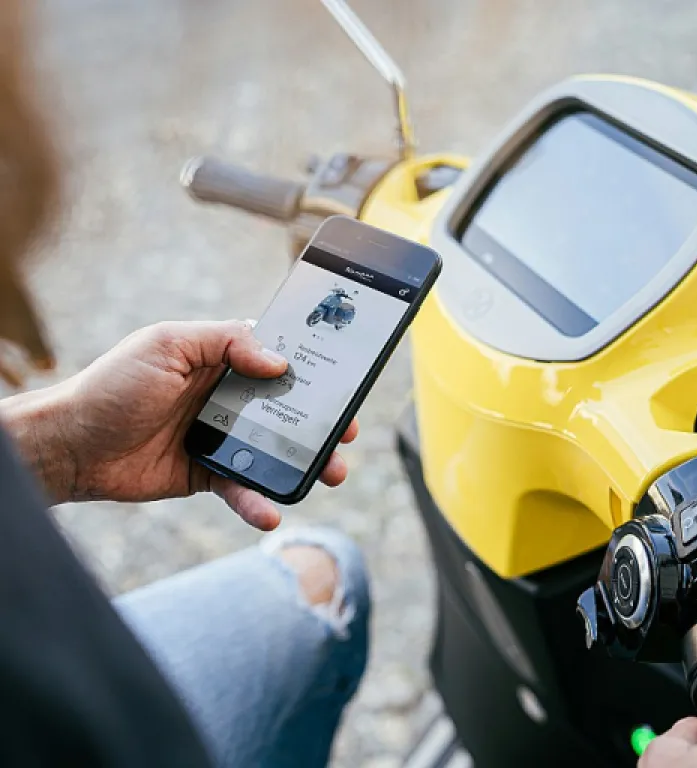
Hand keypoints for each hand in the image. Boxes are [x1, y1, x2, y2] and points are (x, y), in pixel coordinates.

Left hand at [0, 320, 357, 528]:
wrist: (72, 446)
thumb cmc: (114, 386)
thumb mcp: (168, 344)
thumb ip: (224, 342)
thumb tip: (279, 362)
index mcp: (219, 362)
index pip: (276, 361)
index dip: (311, 371)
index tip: (341, 382)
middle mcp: (225, 398)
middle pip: (286, 409)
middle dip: (320, 422)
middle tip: (346, 432)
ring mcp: (220, 437)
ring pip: (274, 451)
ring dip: (305, 463)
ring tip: (332, 474)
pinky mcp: (208, 474)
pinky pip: (242, 488)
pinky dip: (258, 502)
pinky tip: (272, 513)